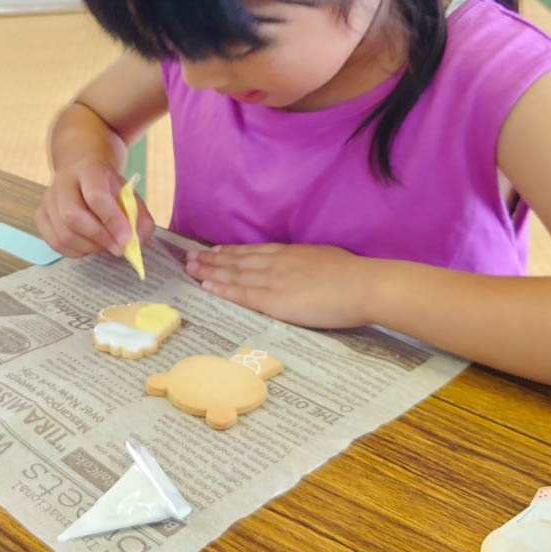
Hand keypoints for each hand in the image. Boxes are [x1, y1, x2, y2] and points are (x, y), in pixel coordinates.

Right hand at [35, 158, 154, 257]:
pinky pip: (54, 242)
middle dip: (98, 238)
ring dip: (88, 247)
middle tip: (117, 248)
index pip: (96, 196)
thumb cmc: (108, 186)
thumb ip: (139, 217)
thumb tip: (137, 240)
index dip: (112, 220)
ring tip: (104, 245)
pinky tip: (88, 246)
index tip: (126, 240)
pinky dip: (74, 251)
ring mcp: (48, 197)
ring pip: (62, 233)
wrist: (82, 169)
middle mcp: (63, 181)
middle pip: (72, 216)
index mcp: (89, 169)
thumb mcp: (129, 194)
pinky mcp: (40, 214)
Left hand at [185, 243, 381, 327]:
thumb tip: (302, 268)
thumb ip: (306, 263)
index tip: (213, 250)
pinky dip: (223, 289)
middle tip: (189, 257)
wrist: (362, 285)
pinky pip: (242, 294)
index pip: (253, 251)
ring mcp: (273, 281)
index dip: (230, 251)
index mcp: (290, 253)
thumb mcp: (323, 259)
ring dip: (209, 271)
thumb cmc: (353, 275)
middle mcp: (276, 263)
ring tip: (190, 269)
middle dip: (211, 259)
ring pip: (234, 274)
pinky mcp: (274, 301)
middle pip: (236, 260)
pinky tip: (207, 286)